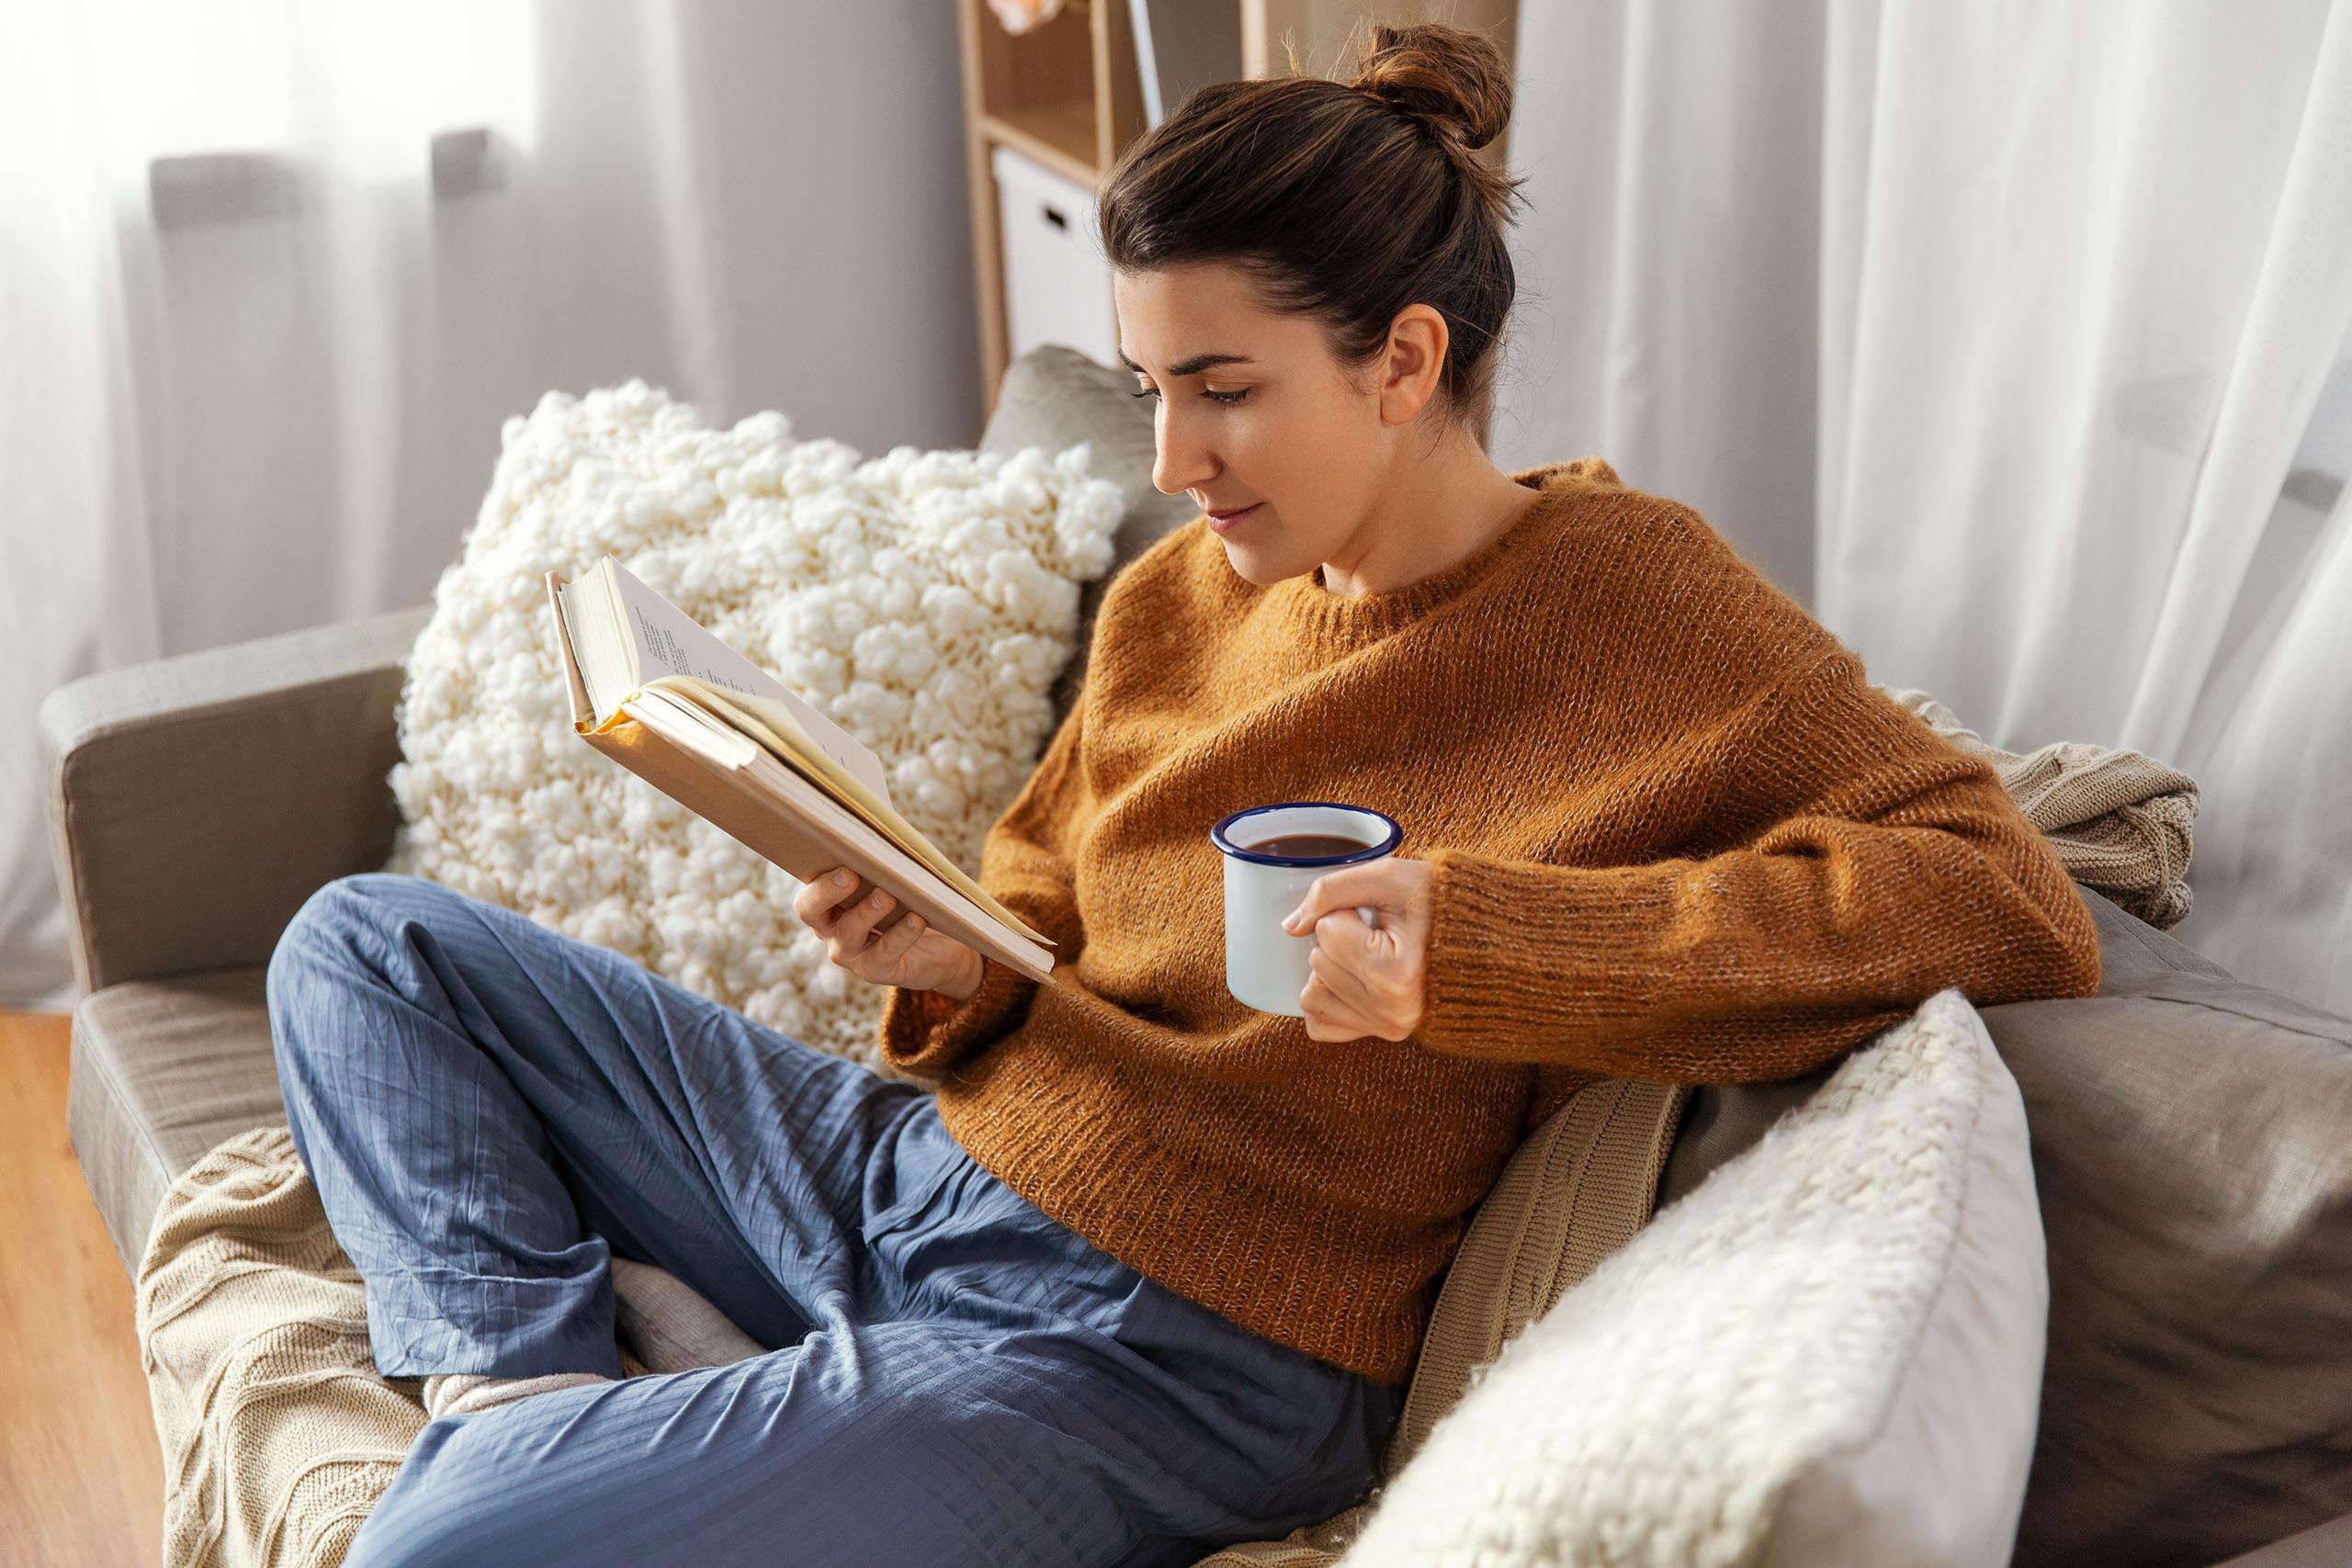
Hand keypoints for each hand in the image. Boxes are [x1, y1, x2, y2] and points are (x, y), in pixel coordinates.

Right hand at [794, 868, 984, 1000]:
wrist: (939, 945)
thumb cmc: (907, 898)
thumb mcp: (890, 877)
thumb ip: (878, 857)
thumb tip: (880, 822)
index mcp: (825, 902)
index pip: (807, 894)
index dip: (818, 881)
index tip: (841, 863)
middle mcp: (829, 929)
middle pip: (813, 912)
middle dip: (829, 891)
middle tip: (851, 874)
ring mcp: (849, 953)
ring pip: (849, 934)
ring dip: (867, 912)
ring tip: (887, 895)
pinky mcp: (876, 970)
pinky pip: (885, 953)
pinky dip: (901, 934)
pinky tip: (917, 918)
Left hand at [1278, 854, 1433, 1041]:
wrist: (1486, 940)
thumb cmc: (1442, 903)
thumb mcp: (1392, 877)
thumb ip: (1332, 890)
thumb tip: (1290, 925)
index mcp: (1397, 973)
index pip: (1327, 931)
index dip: (1347, 911)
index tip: (1381, 914)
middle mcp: (1391, 1010)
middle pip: (1318, 961)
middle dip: (1340, 938)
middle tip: (1378, 932)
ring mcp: (1387, 1027)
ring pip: (1311, 994)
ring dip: (1332, 968)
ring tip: (1370, 954)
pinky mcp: (1380, 1035)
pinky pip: (1319, 1026)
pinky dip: (1327, 1000)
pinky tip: (1354, 979)